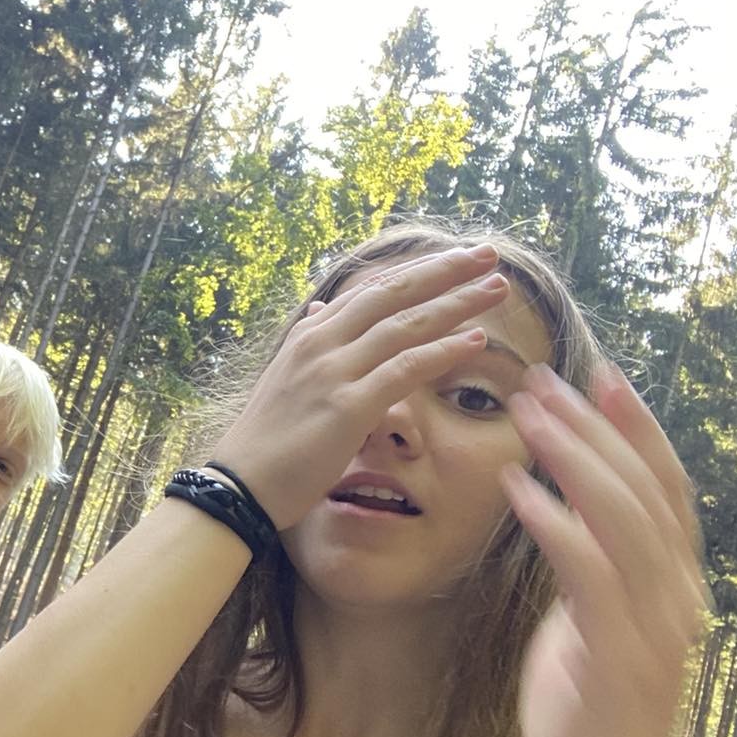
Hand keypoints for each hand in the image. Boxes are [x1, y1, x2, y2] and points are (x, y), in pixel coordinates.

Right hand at [208, 245, 512, 527]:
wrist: (240, 483)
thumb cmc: (266, 439)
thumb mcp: (286, 377)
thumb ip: (309, 342)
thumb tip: (321, 311)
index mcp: (311, 334)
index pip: (373, 290)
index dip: (418, 272)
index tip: (455, 258)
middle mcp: (323, 342)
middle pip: (395, 294)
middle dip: (445, 270)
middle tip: (487, 254)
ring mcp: (335, 371)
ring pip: (407, 325)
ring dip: (456, 303)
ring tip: (496, 287)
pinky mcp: (348, 405)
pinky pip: (406, 369)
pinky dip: (443, 352)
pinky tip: (475, 341)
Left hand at [503, 364, 708, 736]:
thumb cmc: (584, 727)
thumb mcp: (584, 636)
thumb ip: (586, 580)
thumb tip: (562, 522)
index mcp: (672, 591)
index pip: (663, 490)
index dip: (634, 429)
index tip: (594, 375)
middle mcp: (678, 601)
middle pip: (647, 489)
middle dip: (595, 425)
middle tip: (542, 376)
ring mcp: (658, 631)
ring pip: (624, 519)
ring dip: (573, 457)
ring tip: (524, 413)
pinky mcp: (624, 662)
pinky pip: (589, 573)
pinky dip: (555, 521)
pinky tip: (515, 486)